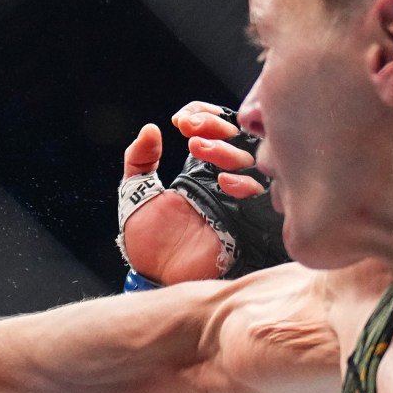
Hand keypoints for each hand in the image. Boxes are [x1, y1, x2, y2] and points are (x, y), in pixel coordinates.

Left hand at [119, 102, 288, 282]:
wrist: (152, 275)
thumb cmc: (147, 240)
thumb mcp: (135, 194)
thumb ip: (138, 161)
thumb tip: (150, 129)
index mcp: (199, 171)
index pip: (215, 132)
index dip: (204, 117)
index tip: (182, 120)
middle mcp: (221, 182)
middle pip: (236, 143)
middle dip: (216, 131)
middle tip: (191, 133)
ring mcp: (234, 202)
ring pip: (250, 165)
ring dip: (227, 152)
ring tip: (198, 150)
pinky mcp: (243, 224)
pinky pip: (257, 199)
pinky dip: (244, 184)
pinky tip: (222, 182)